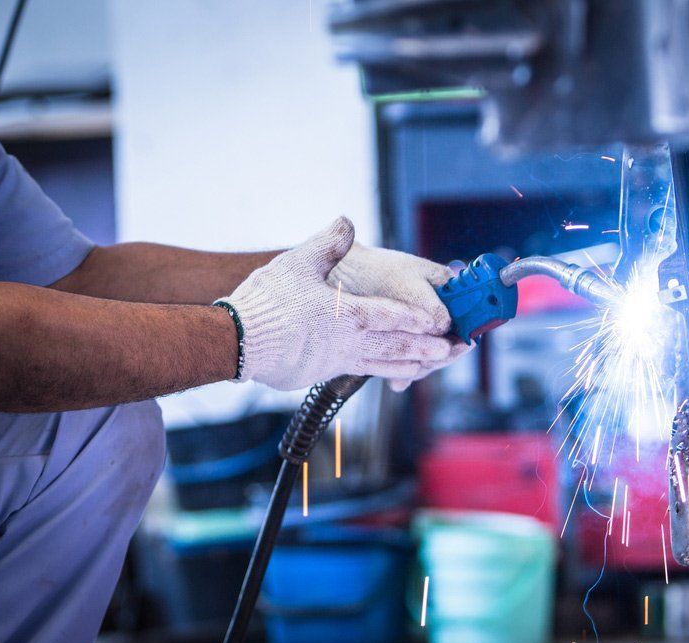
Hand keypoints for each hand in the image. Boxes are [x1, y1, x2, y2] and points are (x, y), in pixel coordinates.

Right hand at [221, 218, 453, 389]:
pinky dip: (381, 373)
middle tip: (452, 351)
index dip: (418, 318)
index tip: (441, 323)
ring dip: (411, 366)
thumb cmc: (266, 304)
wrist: (236, 343)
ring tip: (429, 367)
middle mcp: (348, 342)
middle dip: (427, 348)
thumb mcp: (297, 263)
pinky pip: (360, 372)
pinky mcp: (321, 374)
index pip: (392, 317)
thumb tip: (345, 222)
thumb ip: (326, 243)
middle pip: (397, 346)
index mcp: (347, 314)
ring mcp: (336, 361)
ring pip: (383, 365)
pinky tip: (387, 374)